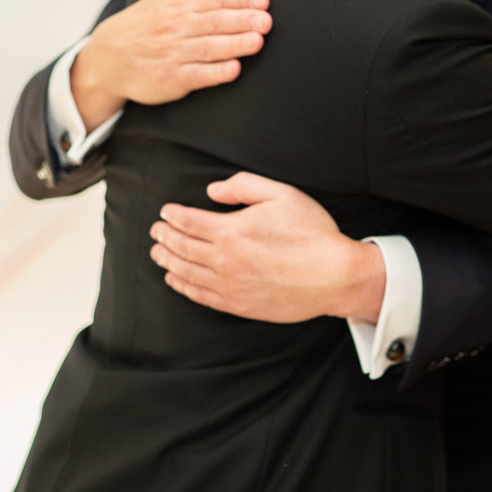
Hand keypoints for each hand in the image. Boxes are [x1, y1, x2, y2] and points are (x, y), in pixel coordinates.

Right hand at [70, 0, 271, 126]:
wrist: (111, 54)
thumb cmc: (150, 17)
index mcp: (183, 2)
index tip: (263, 1)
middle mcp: (179, 26)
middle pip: (215, 22)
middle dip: (242, 21)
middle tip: (267, 21)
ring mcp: (174, 53)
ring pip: (208, 48)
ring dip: (233, 45)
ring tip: (257, 42)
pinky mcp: (171, 78)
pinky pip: (196, 75)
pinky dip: (214, 73)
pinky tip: (234, 70)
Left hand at [149, 173, 384, 321]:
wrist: (335, 276)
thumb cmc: (312, 232)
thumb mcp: (282, 194)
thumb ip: (243, 186)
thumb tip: (212, 191)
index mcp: (231, 230)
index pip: (188, 222)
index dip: (172, 215)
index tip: (165, 212)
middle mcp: (224, 260)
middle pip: (182, 247)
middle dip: (165, 237)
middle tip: (156, 231)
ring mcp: (230, 286)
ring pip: (186, 273)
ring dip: (168, 261)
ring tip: (158, 254)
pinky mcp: (239, 305)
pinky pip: (201, 296)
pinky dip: (183, 287)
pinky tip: (176, 281)